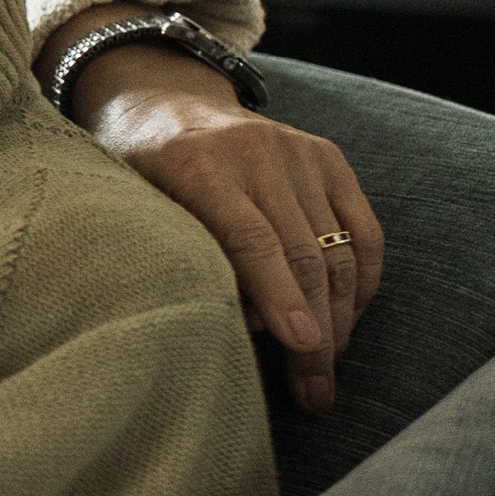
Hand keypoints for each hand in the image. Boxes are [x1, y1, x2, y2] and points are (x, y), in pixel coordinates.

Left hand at [47, 10, 383, 412]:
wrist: (163, 101)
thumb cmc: (136, 170)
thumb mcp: (131, 206)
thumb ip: (176, 256)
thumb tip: (239, 328)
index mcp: (197, 165)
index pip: (249, 239)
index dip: (278, 295)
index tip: (300, 344)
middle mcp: (256, 153)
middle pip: (302, 254)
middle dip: (314, 333)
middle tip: (315, 394)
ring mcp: (298, 152)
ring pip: (339, 249)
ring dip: (340, 319)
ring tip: (328, 372)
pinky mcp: (328, 158)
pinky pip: (363, 229)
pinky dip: (362, 281)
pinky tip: (348, 322)